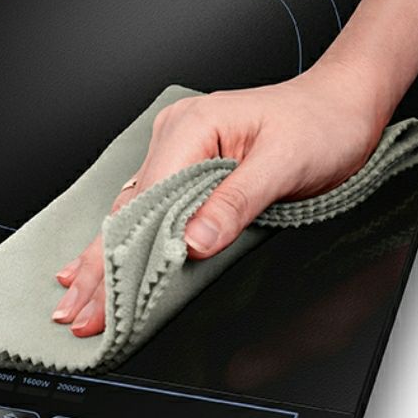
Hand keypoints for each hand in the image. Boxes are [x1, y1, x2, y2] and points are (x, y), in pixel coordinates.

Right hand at [50, 59, 387, 336]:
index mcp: (193, 128)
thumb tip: (192, 243)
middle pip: (129, 210)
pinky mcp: (192, 166)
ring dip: (107, 258)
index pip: (146, 202)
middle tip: (74, 313)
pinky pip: (152, 207)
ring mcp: (181, 150)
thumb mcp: (284, 165)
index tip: (106, 300)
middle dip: (99, 265)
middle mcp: (178, 136)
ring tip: (78, 299)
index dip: (122, 255)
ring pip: (134, 212)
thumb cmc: (321, 125)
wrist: (343, 104)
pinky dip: (129, 241)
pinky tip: (101, 260)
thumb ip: (235, 203)